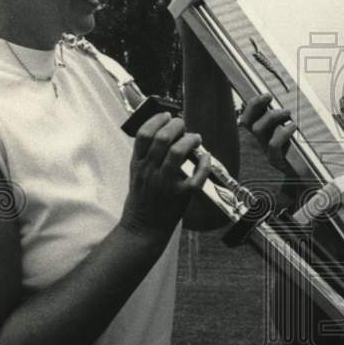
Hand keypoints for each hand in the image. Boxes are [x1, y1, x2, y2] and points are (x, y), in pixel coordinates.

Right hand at [120, 112, 213, 237]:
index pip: (144, 134)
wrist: (142, 229)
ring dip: (190, 140)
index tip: (166, 115)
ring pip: (178, 152)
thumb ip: (146, 155)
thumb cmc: (142, 200)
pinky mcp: (180, 196)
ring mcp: (165, 183)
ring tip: (196, 138)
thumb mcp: (136, 174)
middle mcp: (150, 171)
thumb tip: (163, 132)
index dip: (157, 120)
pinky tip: (207, 158)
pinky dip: (204, 165)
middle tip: (183, 124)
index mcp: (138, 164)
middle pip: (162, 138)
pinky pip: (196, 177)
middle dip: (176, 125)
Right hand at [239, 93, 296, 177]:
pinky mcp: (274, 162)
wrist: (299, 181)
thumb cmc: (293, 157)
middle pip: (246, 122)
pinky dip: (282, 132)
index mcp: (257, 138)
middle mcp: (256, 145)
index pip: (246, 119)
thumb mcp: (284, 139)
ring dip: (272, 116)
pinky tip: (292, 127)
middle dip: (255, 105)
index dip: (252, 106)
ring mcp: (263, 153)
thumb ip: (278, 125)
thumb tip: (279, 106)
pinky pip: (272, 144)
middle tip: (269, 97)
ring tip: (287, 113)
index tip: (265, 96)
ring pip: (257, 130)